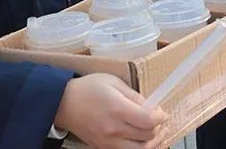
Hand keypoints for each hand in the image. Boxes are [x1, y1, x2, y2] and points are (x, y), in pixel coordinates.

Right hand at [54, 73, 168, 148]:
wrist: (63, 103)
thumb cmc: (88, 88)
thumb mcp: (114, 82)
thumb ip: (134, 95)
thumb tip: (151, 106)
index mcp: (117, 109)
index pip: (149, 121)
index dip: (161, 117)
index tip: (161, 112)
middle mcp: (113, 129)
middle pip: (147, 137)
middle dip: (159, 129)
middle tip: (161, 121)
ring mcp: (107, 142)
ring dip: (153, 143)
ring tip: (158, 134)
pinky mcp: (102, 148)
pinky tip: (144, 141)